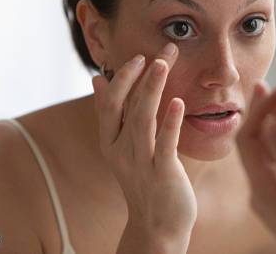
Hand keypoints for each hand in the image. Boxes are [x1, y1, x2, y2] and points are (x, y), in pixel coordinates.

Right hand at [91, 43, 196, 253]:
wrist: (157, 226)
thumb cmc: (144, 180)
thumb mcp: (122, 147)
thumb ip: (112, 115)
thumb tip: (98, 80)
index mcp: (110, 142)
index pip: (110, 103)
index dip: (123, 78)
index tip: (140, 56)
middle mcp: (120, 150)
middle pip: (124, 106)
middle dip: (139, 75)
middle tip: (161, 50)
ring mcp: (140, 162)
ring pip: (142, 120)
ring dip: (152, 89)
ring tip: (163, 63)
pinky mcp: (162, 174)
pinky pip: (165, 145)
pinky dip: (170, 123)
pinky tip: (178, 103)